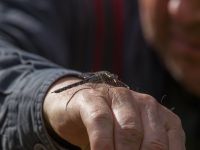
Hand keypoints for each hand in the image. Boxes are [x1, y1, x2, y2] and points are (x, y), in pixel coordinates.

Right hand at [43, 77, 185, 149]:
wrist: (83, 104)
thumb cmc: (112, 127)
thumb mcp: (135, 142)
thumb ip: (145, 148)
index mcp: (160, 116)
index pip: (169, 147)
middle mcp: (143, 103)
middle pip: (152, 142)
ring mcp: (118, 97)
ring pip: (129, 130)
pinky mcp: (92, 98)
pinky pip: (100, 121)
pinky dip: (101, 144)